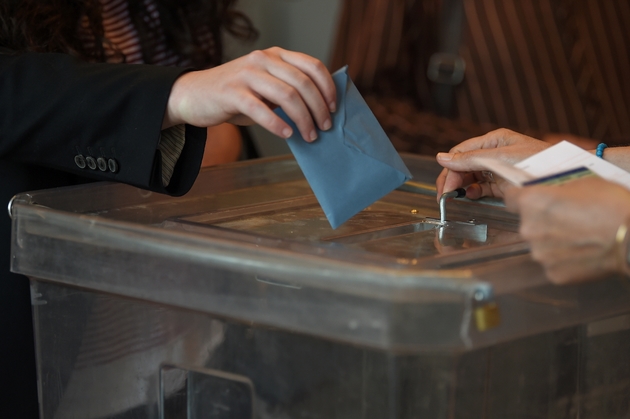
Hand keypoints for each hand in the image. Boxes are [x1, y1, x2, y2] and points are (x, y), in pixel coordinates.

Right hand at [164, 47, 335, 141]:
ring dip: (303, 119)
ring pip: (286, 95)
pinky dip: (277, 124)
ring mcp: (246, 74)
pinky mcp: (231, 92)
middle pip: (303, 82)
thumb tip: (320, 110)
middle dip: (318, 108)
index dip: (327, 87)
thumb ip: (288, 90)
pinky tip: (287, 134)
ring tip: (309, 136)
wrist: (194, 95)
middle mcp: (263, 59)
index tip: (333, 108)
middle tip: (324, 128)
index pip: (312, 65)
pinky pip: (260, 109)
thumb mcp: (266, 86)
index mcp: (275, 55)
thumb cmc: (236, 96)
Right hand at [435, 129, 548, 200]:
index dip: (450, 168)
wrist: (564, 178)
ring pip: (470, 177)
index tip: (445, 185)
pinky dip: (474, 192)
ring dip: (461, 187)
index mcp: (493, 141)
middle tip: (445, 196)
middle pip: (463, 166)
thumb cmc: (537, 161)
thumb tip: (442, 158)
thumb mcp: (499, 158)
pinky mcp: (503, 184)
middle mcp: (493, 153)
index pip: (461, 152)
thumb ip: (470, 159)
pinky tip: (471, 196)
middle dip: (453, 179)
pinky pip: (482, 188)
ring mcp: (498, 169)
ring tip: (455, 197)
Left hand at [505, 177, 629, 283]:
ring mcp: (539, 254)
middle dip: (543, 221)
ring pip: (540, 245)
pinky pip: (553, 263)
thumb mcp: (582, 182)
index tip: (528, 199)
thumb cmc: (611, 205)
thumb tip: (551, 192)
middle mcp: (528, 229)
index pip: (510, 198)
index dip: (520, 197)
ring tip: (579, 238)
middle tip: (567, 220)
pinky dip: (564, 260)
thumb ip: (557, 189)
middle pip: (527, 223)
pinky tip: (582, 254)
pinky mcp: (552, 274)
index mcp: (532, 203)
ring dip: (553, 241)